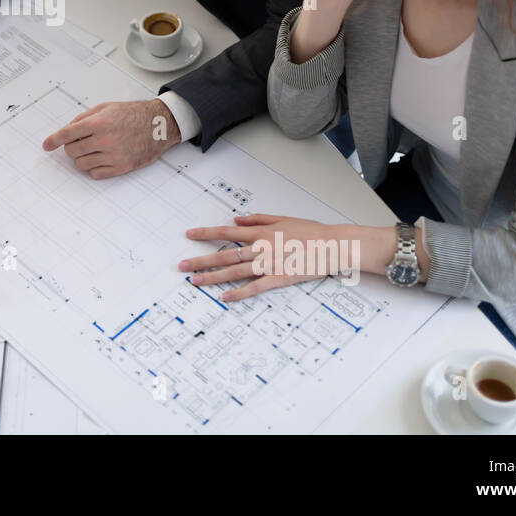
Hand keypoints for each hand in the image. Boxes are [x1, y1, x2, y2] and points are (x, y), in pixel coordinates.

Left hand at [41, 98, 180, 178]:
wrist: (158, 125)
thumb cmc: (133, 114)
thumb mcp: (106, 108)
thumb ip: (85, 117)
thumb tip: (69, 129)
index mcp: (98, 123)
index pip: (67, 134)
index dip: (53, 140)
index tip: (47, 145)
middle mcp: (104, 140)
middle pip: (71, 151)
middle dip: (72, 147)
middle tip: (81, 142)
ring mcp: (113, 156)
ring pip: (82, 164)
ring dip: (83, 158)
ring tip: (95, 150)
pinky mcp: (121, 168)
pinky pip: (95, 174)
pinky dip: (94, 168)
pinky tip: (102, 159)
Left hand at [180, 214, 351, 299]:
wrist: (333, 245)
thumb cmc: (311, 231)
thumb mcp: (283, 219)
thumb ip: (257, 219)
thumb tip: (236, 220)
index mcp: (261, 232)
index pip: (226, 232)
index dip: (206, 234)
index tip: (189, 235)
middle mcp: (261, 248)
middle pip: (225, 255)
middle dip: (201, 260)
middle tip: (182, 265)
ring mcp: (269, 264)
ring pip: (235, 271)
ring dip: (213, 277)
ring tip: (195, 281)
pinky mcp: (279, 278)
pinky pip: (255, 287)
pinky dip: (239, 292)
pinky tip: (225, 297)